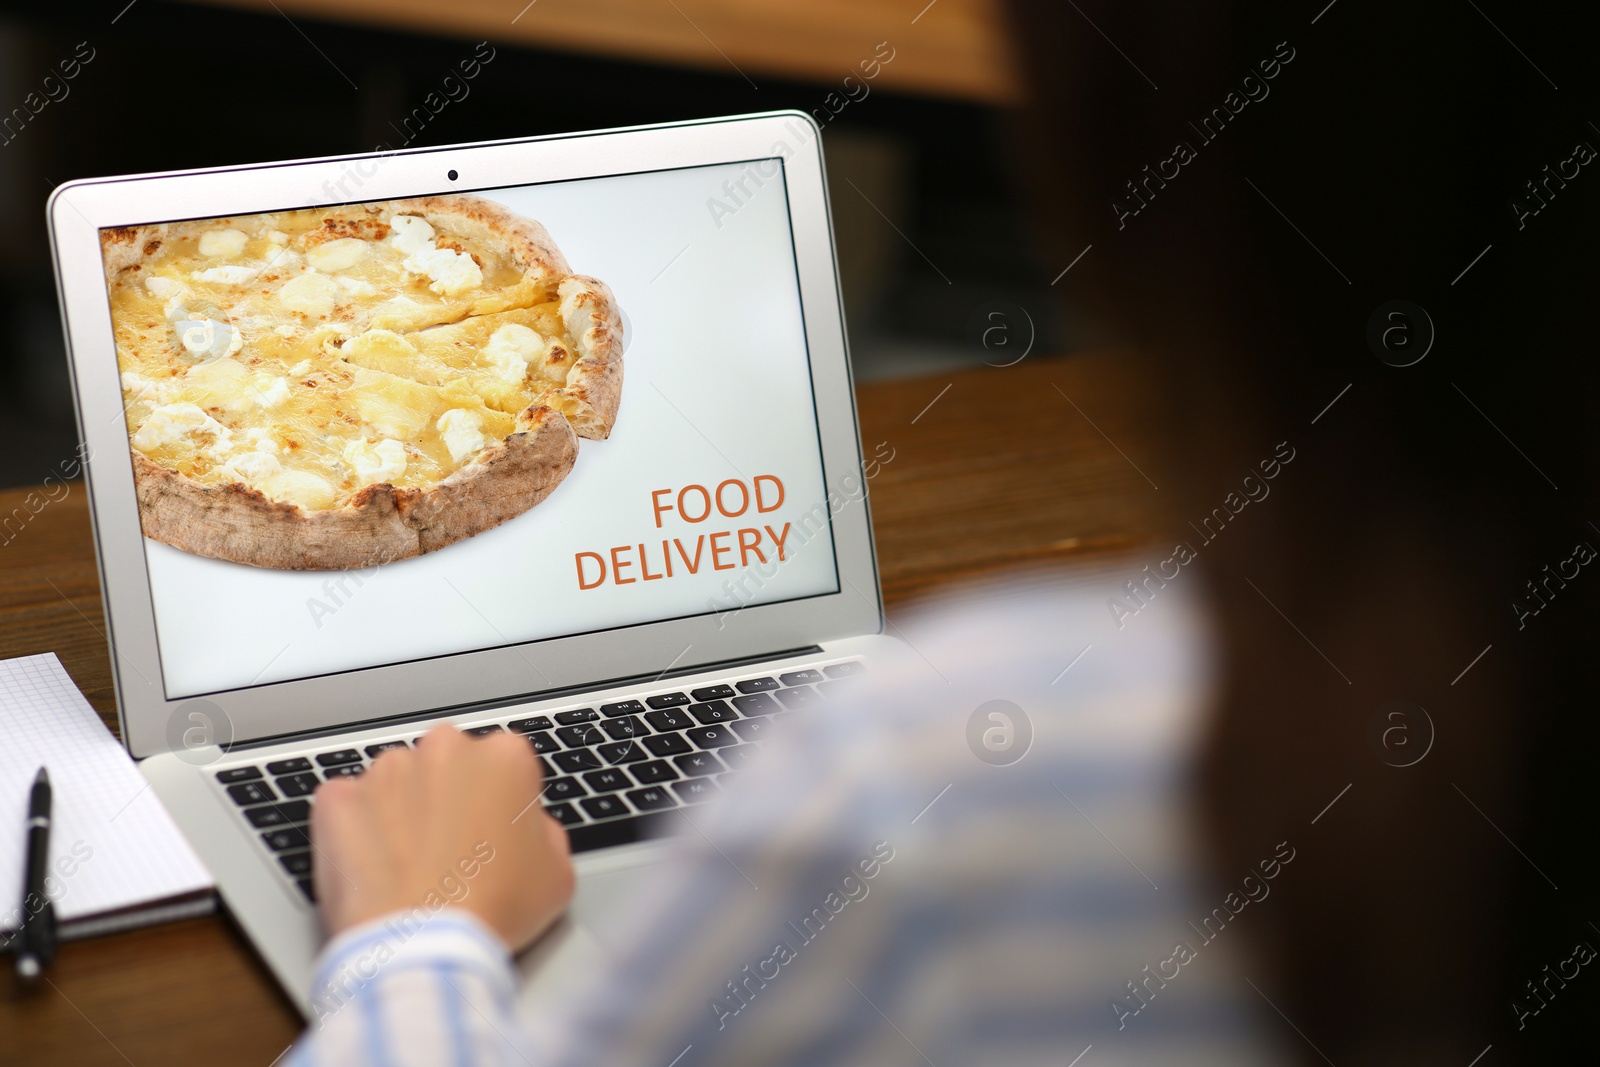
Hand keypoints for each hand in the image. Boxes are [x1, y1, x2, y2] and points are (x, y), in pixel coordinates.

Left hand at [310, 723, 574, 950]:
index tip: (495, 835)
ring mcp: (385, 772)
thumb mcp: (558, 873)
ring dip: (402, 811)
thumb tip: (528, 829)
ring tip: (409, 867)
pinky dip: (355, 829)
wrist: (423, 949)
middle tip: (453, 852)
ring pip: (397, 782)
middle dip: (449, 798)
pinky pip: (347, 805)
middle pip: (448, 764)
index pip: (505, 765)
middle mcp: (444, 749)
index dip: (502, 804)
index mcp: (504, 756)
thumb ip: (543, 831)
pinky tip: (373, 868)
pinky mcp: (338, 799)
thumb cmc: (492, 912)